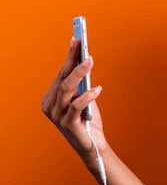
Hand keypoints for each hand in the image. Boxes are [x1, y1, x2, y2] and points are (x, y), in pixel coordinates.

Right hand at [41, 37, 106, 162]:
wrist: (92, 144)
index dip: (69, 56)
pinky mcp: (67, 124)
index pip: (61, 73)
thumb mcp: (84, 98)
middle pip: (62, 78)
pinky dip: (87, 95)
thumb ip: (82, 84)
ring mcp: (57, 115)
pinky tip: (97, 89)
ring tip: (90, 62)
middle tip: (84, 48)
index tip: (76, 39)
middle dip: (73, 60)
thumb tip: (87, 61)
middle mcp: (50, 106)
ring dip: (79, 73)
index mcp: (52, 98)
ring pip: (66, 88)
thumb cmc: (88, 120)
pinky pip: (76, 105)